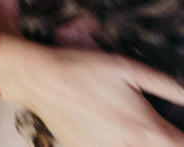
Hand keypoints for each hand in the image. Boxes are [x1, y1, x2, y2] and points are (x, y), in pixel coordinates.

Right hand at [11, 43, 183, 146]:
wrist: (38, 79)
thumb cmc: (81, 69)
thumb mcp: (128, 68)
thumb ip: (165, 85)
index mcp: (146, 130)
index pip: (181, 144)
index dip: (182, 137)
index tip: (179, 131)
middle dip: (161, 140)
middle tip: (153, 125)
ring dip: (135, 141)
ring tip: (122, 121)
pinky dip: (110, 140)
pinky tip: (103, 125)